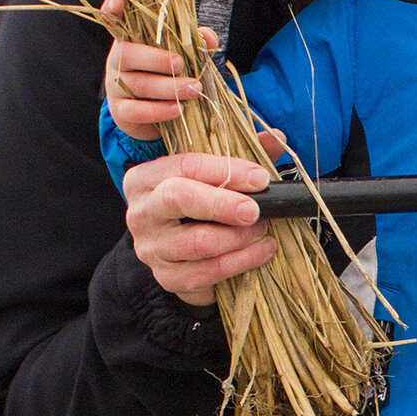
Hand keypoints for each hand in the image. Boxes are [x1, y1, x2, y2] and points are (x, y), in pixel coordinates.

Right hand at [100, 0, 220, 139]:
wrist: (160, 115)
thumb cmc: (170, 76)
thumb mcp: (184, 57)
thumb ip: (195, 44)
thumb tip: (207, 36)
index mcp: (131, 40)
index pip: (116, 21)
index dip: (113, 10)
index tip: (118, 0)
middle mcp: (118, 60)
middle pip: (128, 54)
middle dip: (156, 58)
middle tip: (181, 63)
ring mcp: (115, 86)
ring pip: (137, 84)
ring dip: (168, 87)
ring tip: (194, 89)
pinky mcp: (120, 111)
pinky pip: (136, 111)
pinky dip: (159, 111)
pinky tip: (178, 109)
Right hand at [123, 142, 281, 307]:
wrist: (188, 258)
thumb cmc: (204, 208)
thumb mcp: (218, 177)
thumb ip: (244, 155)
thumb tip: (275, 138)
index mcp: (146, 178)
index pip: (184, 165)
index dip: (225, 169)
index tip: (260, 177)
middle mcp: (140, 211)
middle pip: (177, 197)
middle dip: (222, 203)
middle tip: (255, 209)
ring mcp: (150, 248)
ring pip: (197, 241)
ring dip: (238, 237)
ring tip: (263, 230)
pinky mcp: (167, 277)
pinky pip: (206, 272)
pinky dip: (240, 262)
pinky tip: (261, 251)